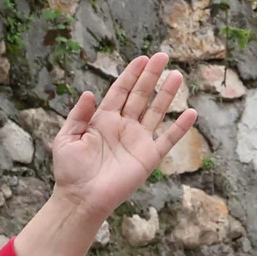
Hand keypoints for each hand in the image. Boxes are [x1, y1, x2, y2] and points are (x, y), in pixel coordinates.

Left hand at [51, 52, 197, 220]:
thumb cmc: (69, 171)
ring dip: (167, 94)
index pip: (120, 92)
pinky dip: (179, 127)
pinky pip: (168, 139)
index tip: (142, 59)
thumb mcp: (66, 139)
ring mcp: (137, 141)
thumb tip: (89, 93)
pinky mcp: (148, 157)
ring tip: (177, 75)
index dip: (131, 75)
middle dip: (151, 76)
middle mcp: (122, 127)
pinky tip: (190, 112)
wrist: (81, 199)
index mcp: (102, 120)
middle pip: (140, 96)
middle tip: (163, 56)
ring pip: (156, 111)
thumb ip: (77, 116)